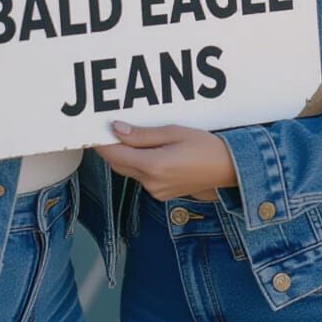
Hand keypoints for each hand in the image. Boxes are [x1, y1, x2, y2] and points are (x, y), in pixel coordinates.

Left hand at [95, 122, 236, 200]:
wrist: (228, 169)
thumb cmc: (205, 147)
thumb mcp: (174, 132)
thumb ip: (143, 134)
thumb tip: (117, 130)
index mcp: (153, 166)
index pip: (115, 154)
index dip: (101, 142)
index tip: (93, 129)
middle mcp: (151, 182)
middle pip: (118, 164)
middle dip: (109, 148)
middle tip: (105, 129)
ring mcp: (156, 191)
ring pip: (128, 170)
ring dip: (123, 155)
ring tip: (126, 135)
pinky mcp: (161, 193)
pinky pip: (141, 176)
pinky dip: (137, 163)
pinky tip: (144, 150)